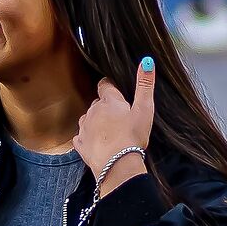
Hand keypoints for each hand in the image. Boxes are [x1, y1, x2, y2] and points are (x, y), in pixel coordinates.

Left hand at [75, 58, 157, 195]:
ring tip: (109, 131)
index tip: (116, 92)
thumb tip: (146, 61)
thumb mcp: (144, 109)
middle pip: (97, 103)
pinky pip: (81, 137)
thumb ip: (145, 85)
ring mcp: (84, 128)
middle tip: (118, 117)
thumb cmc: (133, 135)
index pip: (105, 86)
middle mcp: (92, 111)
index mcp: (108, 101)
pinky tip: (97, 143)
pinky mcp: (80, 144)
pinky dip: (88, 138)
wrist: (117, 164)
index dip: (110, 87)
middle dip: (105, 107)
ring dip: (96, 122)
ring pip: (88, 118)